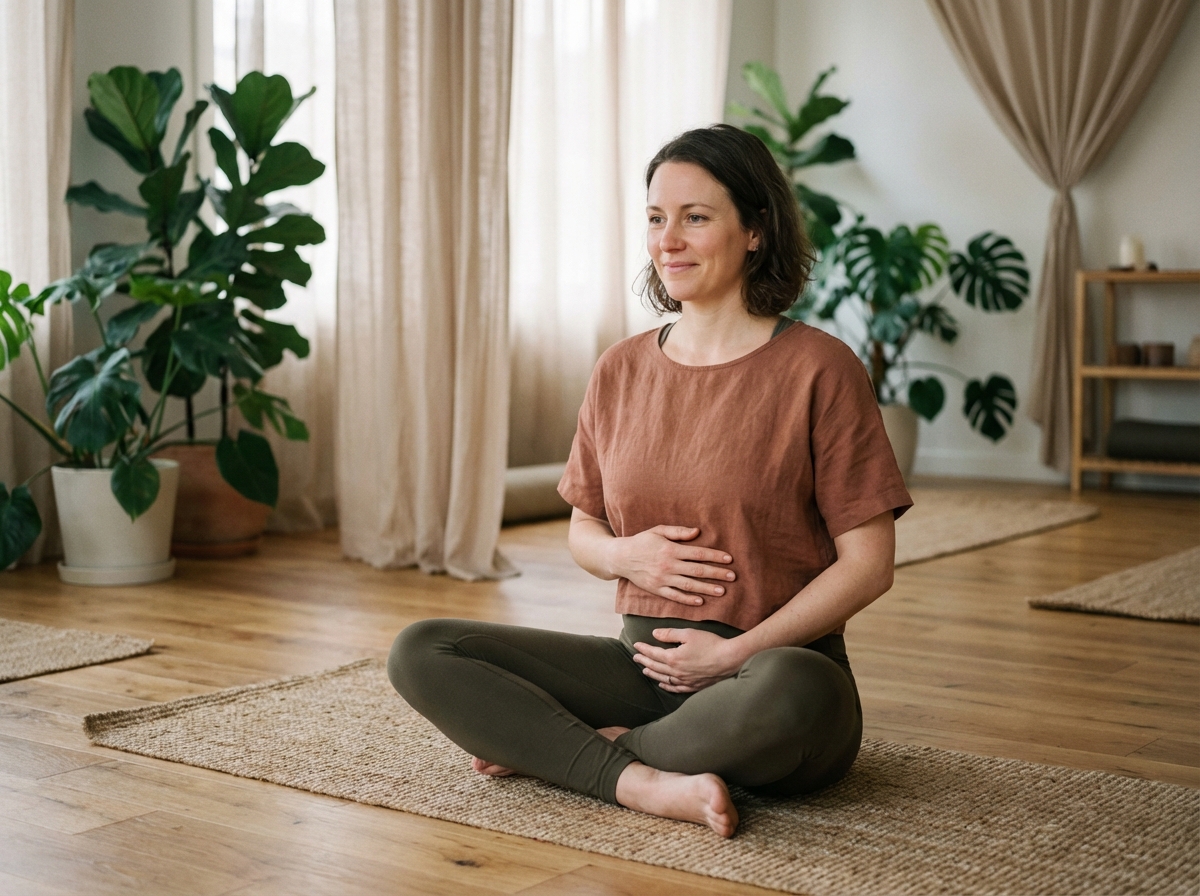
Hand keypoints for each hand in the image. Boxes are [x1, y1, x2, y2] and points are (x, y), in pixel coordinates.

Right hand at [610, 526, 734, 606]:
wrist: (620, 557)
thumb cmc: (642, 541)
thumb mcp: (658, 530)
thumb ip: (678, 532)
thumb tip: (697, 532)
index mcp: (670, 549)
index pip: (698, 553)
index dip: (715, 556)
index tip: (729, 559)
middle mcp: (668, 565)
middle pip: (697, 570)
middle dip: (716, 573)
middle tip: (732, 576)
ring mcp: (662, 579)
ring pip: (689, 585)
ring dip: (706, 588)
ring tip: (722, 591)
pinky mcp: (656, 589)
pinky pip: (675, 596)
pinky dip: (688, 599)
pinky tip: (700, 601)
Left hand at [632, 628, 745, 692]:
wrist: (729, 659)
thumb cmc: (711, 644)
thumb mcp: (689, 633)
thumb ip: (670, 634)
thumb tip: (655, 634)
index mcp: (673, 658)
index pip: (653, 653)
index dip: (643, 649)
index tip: (636, 645)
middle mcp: (676, 672)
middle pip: (656, 667)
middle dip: (644, 661)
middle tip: (635, 657)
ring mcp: (685, 681)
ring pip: (663, 679)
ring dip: (652, 674)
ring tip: (644, 670)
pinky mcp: (694, 686)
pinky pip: (676, 688)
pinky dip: (667, 686)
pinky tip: (662, 684)